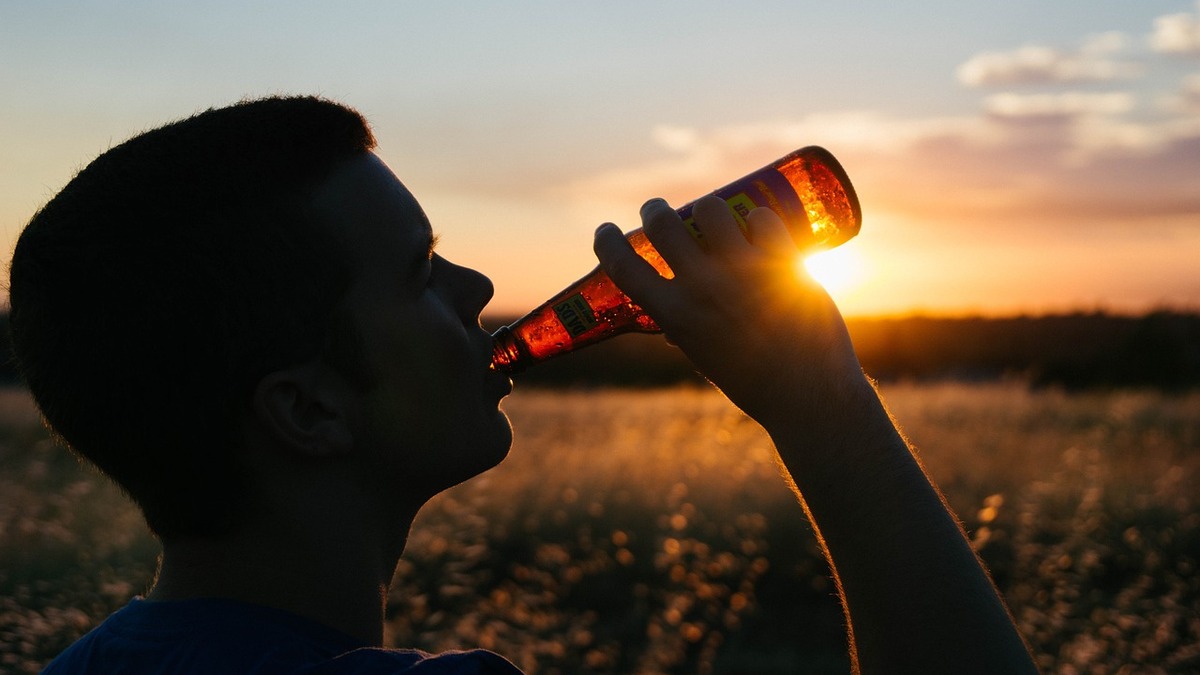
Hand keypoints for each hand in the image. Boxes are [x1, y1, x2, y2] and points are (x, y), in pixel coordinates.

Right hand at [594, 195, 867, 429]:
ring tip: (715, 218)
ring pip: (711, 210)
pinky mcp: (782, 263)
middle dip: (654, 210)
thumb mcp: (705, 357)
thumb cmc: (753, 383)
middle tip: (658, 211)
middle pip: (663, 224)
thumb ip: (687, 332)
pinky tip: (760, 228)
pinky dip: (759, 219)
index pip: (623, 266)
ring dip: (708, 209)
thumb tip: (671, 322)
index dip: (607, 242)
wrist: (808, 396)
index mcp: (675, 316)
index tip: (605, 231)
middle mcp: (703, 289)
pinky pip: (762, 218)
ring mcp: (743, 272)